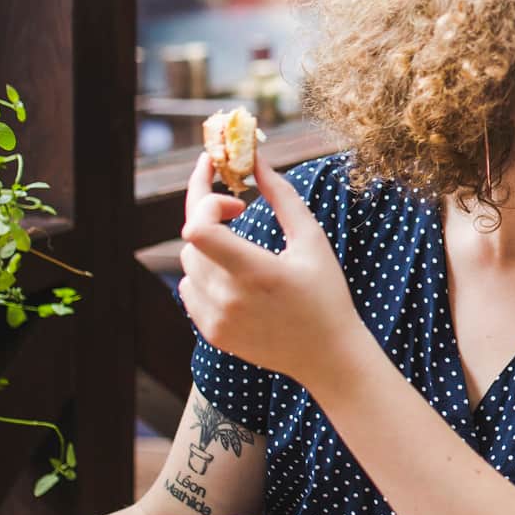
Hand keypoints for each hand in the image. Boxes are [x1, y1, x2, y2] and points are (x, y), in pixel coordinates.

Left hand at [177, 154, 365, 388]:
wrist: (327, 355)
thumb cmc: (326, 293)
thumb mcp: (312, 240)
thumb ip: (281, 196)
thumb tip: (255, 159)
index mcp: (256, 272)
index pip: (198, 228)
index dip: (204, 198)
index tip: (228, 192)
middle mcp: (229, 298)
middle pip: (192, 240)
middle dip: (211, 215)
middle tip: (238, 208)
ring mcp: (217, 319)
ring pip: (187, 264)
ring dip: (207, 245)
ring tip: (239, 244)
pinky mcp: (212, 333)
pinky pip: (189, 290)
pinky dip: (203, 274)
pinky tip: (232, 274)